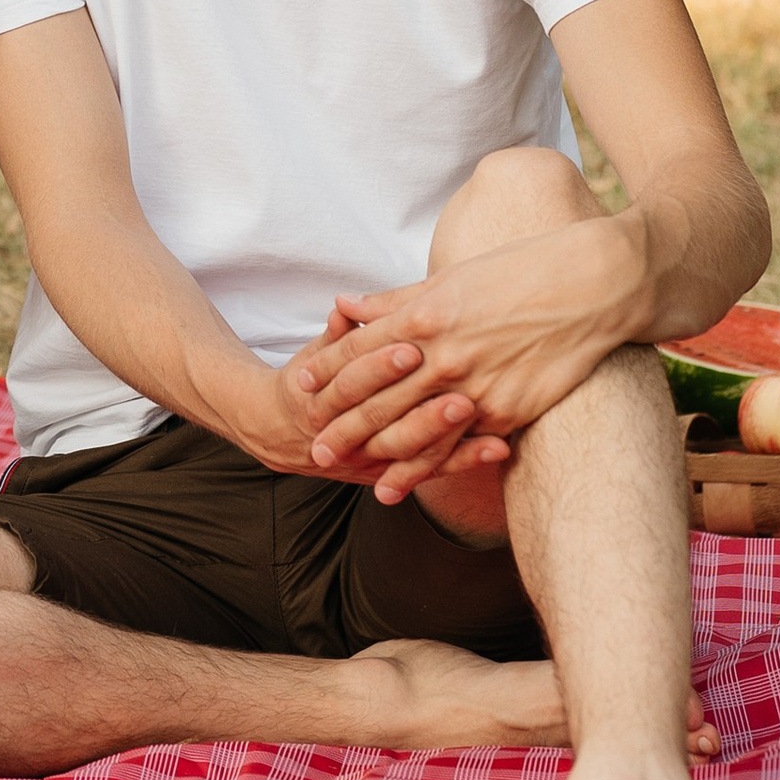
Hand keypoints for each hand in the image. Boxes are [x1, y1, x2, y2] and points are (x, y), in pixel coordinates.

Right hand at [232, 353, 507, 495]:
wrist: (281, 434)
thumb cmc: (313, 380)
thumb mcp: (316, 355)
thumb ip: (338, 334)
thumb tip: (343, 307)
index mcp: (321, 395)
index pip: (352, 377)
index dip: (379, 365)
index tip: (411, 348)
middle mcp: (345, 432)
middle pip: (383, 419)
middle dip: (420, 408)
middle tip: (458, 393)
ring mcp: (371, 457)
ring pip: (409, 450)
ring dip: (446, 433)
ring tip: (478, 413)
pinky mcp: (395, 472)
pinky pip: (433, 469)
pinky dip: (466, 459)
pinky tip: (498, 447)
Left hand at [288, 221, 649, 493]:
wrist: (593, 285)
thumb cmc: (521, 271)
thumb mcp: (451, 279)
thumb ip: (396, 301)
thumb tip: (347, 306)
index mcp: (427, 314)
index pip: (362, 349)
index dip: (328, 372)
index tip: (300, 390)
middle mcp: (445, 353)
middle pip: (379, 396)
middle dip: (340, 424)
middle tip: (311, 447)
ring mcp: (476, 386)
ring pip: (412, 429)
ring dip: (374, 454)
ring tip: (344, 471)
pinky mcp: (507, 410)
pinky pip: (456, 446)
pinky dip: (424, 468)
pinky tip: (401, 484)